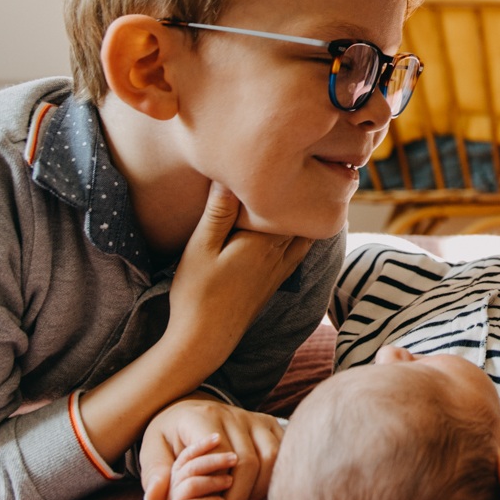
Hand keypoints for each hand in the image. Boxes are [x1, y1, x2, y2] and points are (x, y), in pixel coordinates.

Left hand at [141, 397, 282, 499]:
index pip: (222, 457)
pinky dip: (272, 484)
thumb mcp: (152, 447)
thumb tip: (156, 495)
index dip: (220, 494)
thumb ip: (154, 471)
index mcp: (204, 418)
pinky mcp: (271, 426)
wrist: (191, 408)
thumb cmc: (172, 434)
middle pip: (250, 462)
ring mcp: (256, 420)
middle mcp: (235, 416)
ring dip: (258, 495)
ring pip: (272, 459)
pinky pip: (283, 456)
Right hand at [164, 183, 311, 374]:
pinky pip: (298, 253)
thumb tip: (230, 178)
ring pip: (302, 235)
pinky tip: (294, 231)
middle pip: (297, 217)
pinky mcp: (274, 284)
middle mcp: (279, 254)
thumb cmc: (196, 293)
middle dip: (297, 195)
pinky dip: (300, 237)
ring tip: (301, 194)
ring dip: (301, 216)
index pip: (284, 202)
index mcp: (262, 241)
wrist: (204, 340)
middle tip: (299, 168)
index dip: (285, 180)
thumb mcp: (201, 248)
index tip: (279, 159)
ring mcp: (279, 270)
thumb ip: (218, 213)